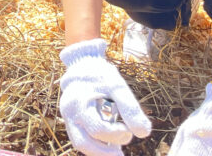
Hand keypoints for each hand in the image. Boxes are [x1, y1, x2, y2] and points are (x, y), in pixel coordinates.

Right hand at [59, 39, 151, 155]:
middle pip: (83, 143)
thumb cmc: (101, 75)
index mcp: (79, 101)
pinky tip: (109, 146)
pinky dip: (95, 146)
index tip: (129, 129)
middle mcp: (69, 111)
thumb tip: (143, 133)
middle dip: (105, 152)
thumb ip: (130, 108)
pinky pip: (80, 139)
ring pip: (80, 144)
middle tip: (122, 151)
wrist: (83, 64)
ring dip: (99, 152)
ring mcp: (68, 117)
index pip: (97, 128)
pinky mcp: (71, 120)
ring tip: (117, 152)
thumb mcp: (118, 86)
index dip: (117, 134)